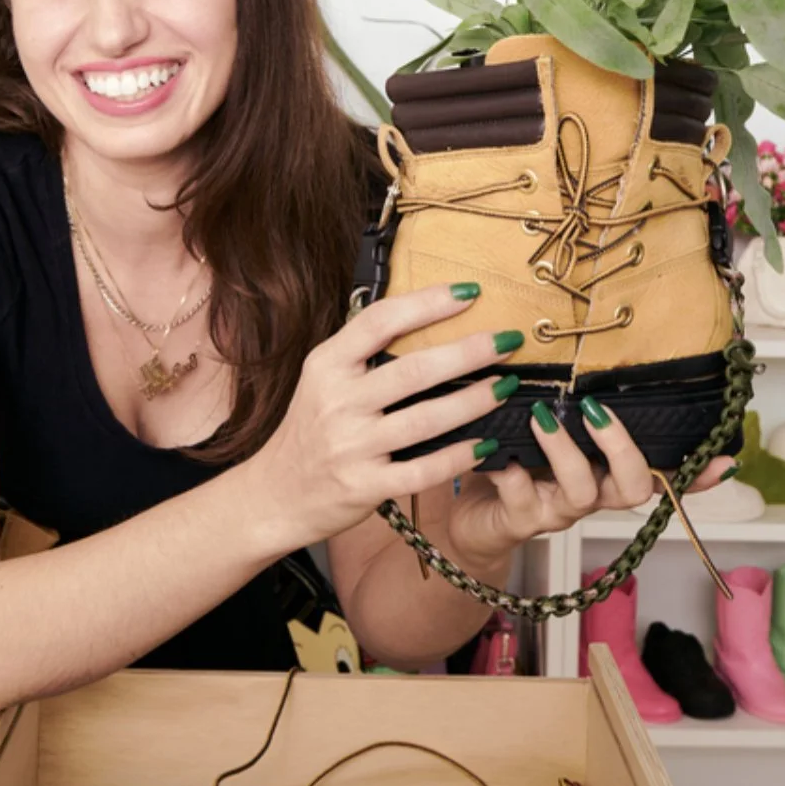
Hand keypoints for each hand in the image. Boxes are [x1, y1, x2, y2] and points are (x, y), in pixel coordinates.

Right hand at [245, 285, 527, 556]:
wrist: (276, 493)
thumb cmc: (311, 428)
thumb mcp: (323, 378)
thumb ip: (362, 351)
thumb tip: (423, 312)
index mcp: (327, 365)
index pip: (380, 322)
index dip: (428, 303)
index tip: (470, 292)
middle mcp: (338, 401)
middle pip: (413, 371)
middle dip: (468, 353)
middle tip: (508, 341)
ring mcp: (351, 446)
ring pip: (426, 420)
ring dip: (473, 401)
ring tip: (506, 386)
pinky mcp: (365, 486)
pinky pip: (423, 469)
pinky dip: (459, 456)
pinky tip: (486, 443)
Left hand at [443, 402, 736, 568]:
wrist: (468, 512)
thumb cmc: (516, 455)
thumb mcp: (549, 423)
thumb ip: (574, 400)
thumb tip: (598, 352)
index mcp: (606, 470)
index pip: (663, 473)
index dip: (695, 473)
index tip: (723, 458)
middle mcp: (593, 494)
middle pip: (634, 486)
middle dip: (621, 447)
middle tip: (595, 409)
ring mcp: (558, 511)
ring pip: (581, 492)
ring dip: (564, 450)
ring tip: (540, 417)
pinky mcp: (520, 522)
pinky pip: (524, 501)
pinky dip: (512, 474)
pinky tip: (501, 454)